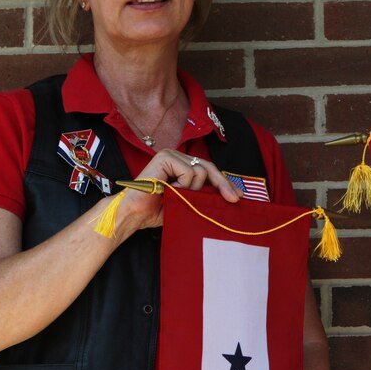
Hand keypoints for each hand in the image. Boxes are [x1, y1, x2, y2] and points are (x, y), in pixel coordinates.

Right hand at [114, 149, 241, 233]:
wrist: (133, 214)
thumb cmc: (156, 210)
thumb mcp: (186, 202)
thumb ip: (202, 195)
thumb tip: (228, 197)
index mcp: (181, 165)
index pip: (208, 170)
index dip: (223, 182)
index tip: (237, 195)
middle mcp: (176, 156)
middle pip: (208, 167)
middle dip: (222, 183)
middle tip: (234, 198)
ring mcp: (170, 155)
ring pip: (200, 171)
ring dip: (192, 190)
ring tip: (176, 196)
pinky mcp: (165, 157)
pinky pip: (189, 172)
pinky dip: (183, 186)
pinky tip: (169, 191)